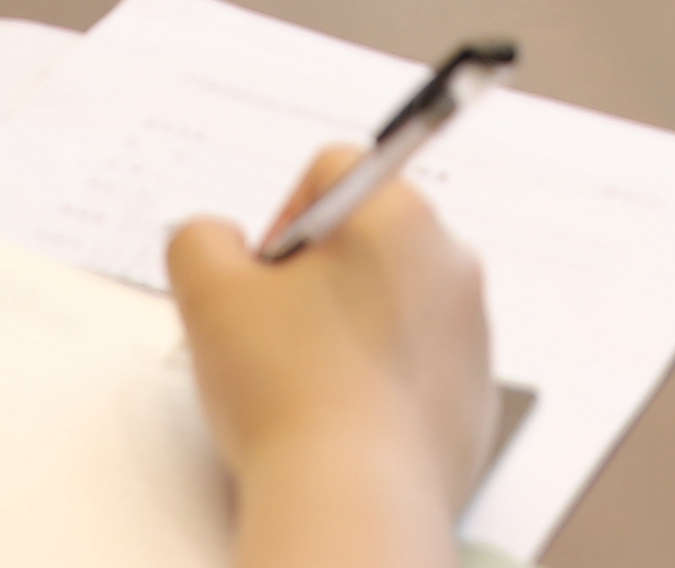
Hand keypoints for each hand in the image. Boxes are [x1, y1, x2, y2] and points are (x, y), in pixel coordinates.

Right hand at [170, 149, 494, 554]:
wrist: (352, 502)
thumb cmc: (290, 394)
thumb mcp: (208, 293)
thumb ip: (200, 238)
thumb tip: (217, 240)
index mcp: (399, 214)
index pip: (330, 172)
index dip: (281, 221)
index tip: (264, 282)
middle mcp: (451, 261)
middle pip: (366, 239)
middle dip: (315, 278)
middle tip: (275, 336)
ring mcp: (472, 333)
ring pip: (391, 303)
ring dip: (346, 329)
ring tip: (305, 385)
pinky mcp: (474, 396)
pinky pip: (415, 365)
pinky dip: (378, 381)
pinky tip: (339, 419)